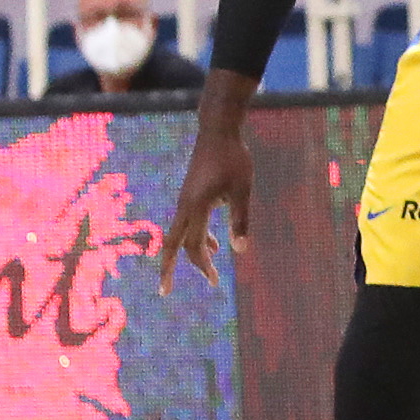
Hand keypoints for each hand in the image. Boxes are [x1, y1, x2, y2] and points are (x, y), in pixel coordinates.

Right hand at [156, 112, 254, 293]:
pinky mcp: (192, 194)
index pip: (190, 246)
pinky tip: (214, 244)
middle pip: (176, 244)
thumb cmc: (233, 158)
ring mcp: (187, 200)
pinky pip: (191, 222)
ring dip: (194, 252)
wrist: (218, 131)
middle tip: (177, 289)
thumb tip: (240, 251)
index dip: (193, 267)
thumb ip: (241, 219)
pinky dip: (200, 236)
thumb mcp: (243, 189)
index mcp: (196, 207)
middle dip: (177, 267)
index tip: (199, 285)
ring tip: (210, 270)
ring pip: (183, 233)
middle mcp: (185, 206)